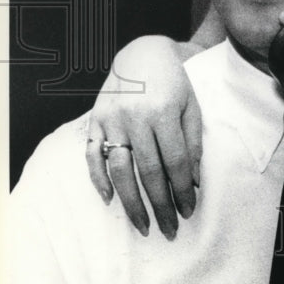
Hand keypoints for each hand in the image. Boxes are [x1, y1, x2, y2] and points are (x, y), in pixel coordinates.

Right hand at [86, 36, 202, 238]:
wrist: (142, 54)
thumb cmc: (173, 83)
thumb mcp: (191, 107)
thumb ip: (192, 143)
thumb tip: (193, 183)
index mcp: (164, 112)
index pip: (175, 162)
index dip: (182, 190)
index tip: (188, 212)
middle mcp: (135, 116)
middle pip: (148, 171)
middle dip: (160, 205)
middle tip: (168, 230)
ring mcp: (111, 119)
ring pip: (119, 169)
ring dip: (130, 202)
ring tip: (143, 225)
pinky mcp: (94, 119)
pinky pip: (91, 154)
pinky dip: (98, 178)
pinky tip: (109, 199)